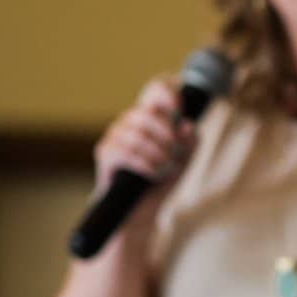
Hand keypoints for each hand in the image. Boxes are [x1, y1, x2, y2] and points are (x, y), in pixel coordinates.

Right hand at [94, 77, 196, 209]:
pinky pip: (125, 152)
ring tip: (165, 168)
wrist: (143, 207)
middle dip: (166, 135)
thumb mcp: (186, 159)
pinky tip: (153, 173)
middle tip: (174, 154)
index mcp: (152, 116)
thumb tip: (187, 125)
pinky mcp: (105, 152)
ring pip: (137, 135)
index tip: (178, 107)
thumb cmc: (163, 178)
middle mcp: (131, 120)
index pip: (156, 89)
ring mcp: (115, 134)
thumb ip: (191, 141)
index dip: (167, 92)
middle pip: (147, 113)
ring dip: (157, 154)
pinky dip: (144, 164)